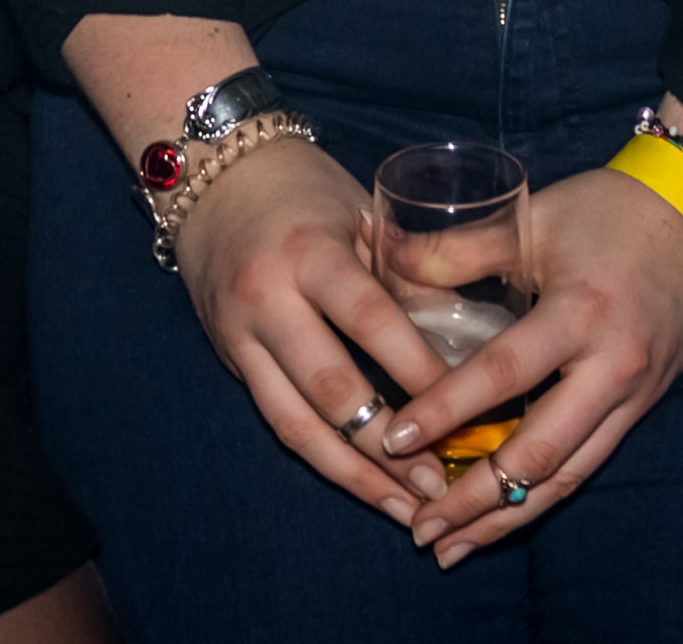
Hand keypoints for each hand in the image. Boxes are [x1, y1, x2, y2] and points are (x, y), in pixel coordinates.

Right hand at [166, 141, 456, 533]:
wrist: (211, 175)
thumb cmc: (303, 188)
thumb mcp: (361, 213)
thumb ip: (407, 274)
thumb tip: (472, 341)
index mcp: (311, 253)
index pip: (370, 321)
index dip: (418, 371)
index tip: (467, 411)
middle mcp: (269, 300)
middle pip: (332, 389)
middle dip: (389, 446)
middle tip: (440, 484)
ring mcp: (241, 337)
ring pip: (298, 424)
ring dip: (355, 474)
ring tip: (406, 506)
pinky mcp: (229, 360)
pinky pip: (278, 421)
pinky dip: (323, 458)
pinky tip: (362, 483)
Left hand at [387, 165, 682, 561]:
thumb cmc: (610, 210)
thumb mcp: (534, 218)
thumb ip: (460, 249)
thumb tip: (384, 264)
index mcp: (580, 314)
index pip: (503, 375)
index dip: (445, 410)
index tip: (394, 440)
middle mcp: (611, 368)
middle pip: (538, 453)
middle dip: (475, 500)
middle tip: (420, 528)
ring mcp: (632, 396)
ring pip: (566, 476)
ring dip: (507, 517)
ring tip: (451, 546)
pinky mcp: (641, 408)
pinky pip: (587, 464)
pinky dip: (541, 495)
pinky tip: (504, 516)